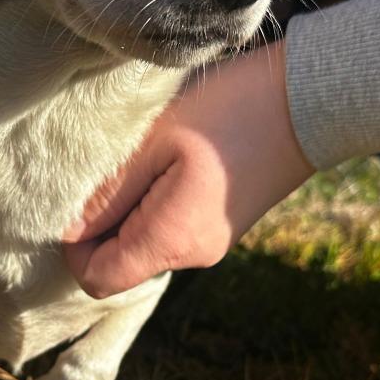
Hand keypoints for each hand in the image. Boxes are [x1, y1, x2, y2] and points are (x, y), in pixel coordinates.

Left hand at [63, 42, 313, 297]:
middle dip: (98, 227)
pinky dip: (152, 207)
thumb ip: (108, 190)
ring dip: (126, 212)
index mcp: (172, 239)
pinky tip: (163, 161)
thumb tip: (67, 227)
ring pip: (143, 246)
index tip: (74, 198)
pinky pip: (168, 231)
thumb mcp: (156, 140)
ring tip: (138, 158)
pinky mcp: (222, 224)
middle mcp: (193, 254)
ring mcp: (212, 242)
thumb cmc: (231, 109)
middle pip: (119, 266)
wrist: (313, 100)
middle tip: (104, 169)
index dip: (72, 246)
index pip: (97, 279)